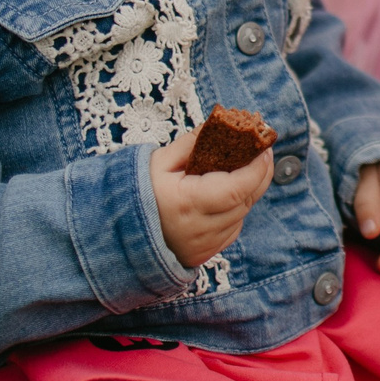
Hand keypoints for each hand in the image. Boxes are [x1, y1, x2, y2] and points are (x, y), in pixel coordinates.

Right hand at [150, 130, 272, 270]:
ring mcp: (203, 246)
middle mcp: (199, 229)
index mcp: (188, 203)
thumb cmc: (136, 192)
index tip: (264, 148)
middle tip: (262, 153)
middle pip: (245, 201)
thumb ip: (192, 143)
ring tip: (246, 170)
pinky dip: (236, 211)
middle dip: (259, 175)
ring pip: (241, 216)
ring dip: (248, 193)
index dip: (257, 168)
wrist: (116, 232)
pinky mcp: (203, 255)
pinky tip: (228, 196)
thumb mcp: (159, 161)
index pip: (238, 188)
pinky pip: (232, 230)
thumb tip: (220, 125)